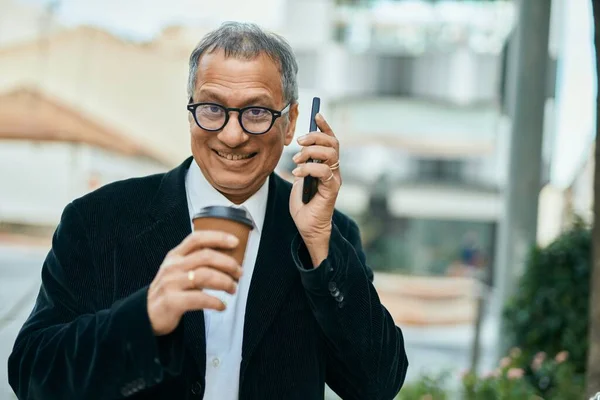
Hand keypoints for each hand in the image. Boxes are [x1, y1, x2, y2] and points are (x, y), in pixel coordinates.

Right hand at [147, 230, 242, 335]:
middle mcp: (173, 266)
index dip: (217, 237)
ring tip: (233, 289)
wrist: (146, 314)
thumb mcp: (178, 270)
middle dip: (228, 263)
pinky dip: (215, 302)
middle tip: (239, 273)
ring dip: (225, 282)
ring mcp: (171, 283)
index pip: (197, 239)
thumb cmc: (170, 290)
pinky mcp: (172, 301)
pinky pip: (200, 298)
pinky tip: (221, 306)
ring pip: (205, 276)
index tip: (235, 242)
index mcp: (175, 255)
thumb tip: (228, 260)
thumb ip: (196, 262)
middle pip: (205, 256)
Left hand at [290, 113, 340, 265]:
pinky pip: (323, 171)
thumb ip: (302, 163)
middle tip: (299, 142)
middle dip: (315, 137)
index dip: (325, 126)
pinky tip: (297, 172)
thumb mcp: (300, 178)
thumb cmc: (304, 204)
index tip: (316, 114)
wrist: (308, 226)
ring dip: (310, 152)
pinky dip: (308, 168)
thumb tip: (299, 147)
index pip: (331, 140)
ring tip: (295, 159)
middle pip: (332, 143)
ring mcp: (334, 179)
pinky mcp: (331, 189)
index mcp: (328, 165)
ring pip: (330, 154)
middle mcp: (334, 170)